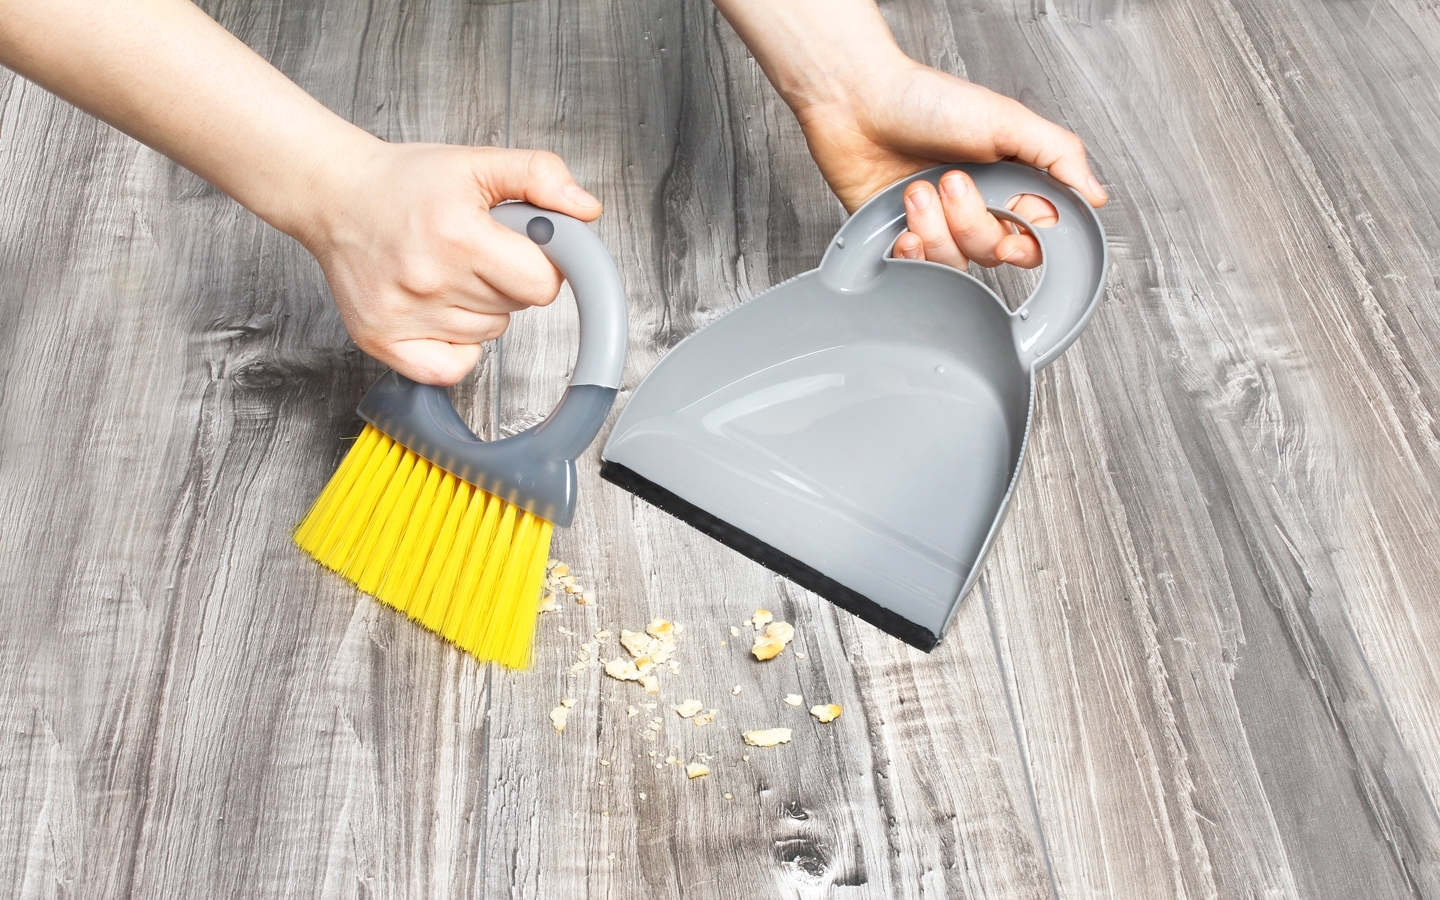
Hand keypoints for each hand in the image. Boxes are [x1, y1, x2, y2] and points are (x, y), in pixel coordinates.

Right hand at [298, 141, 601, 384]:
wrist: (333, 194)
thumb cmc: (403, 182)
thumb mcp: (477, 162)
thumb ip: (539, 175)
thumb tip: (585, 209)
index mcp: (458, 235)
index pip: (541, 284)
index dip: (540, 264)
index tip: (519, 246)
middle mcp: (429, 280)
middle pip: (516, 309)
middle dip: (507, 280)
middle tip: (473, 249)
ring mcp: (403, 315)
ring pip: (488, 334)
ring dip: (480, 308)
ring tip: (446, 269)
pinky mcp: (382, 340)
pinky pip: (452, 368)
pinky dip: (456, 347)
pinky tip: (440, 311)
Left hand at [795, 61, 1107, 269]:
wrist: (857, 100)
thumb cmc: (926, 100)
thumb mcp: (1006, 119)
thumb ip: (1057, 155)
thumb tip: (1094, 194)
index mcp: (1007, 180)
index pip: (1037, 233)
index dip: (1029, 239)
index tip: (1015, 228)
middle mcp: (974, 206)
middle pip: (994, 251)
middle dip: (971, 221)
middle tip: (951, 179)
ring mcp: (936, 224)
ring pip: (955, 263)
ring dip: (935, 229)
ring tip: (916, 189)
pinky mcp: (898, 235)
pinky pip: (915, 270)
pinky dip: (912, 253)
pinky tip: (904, 227)